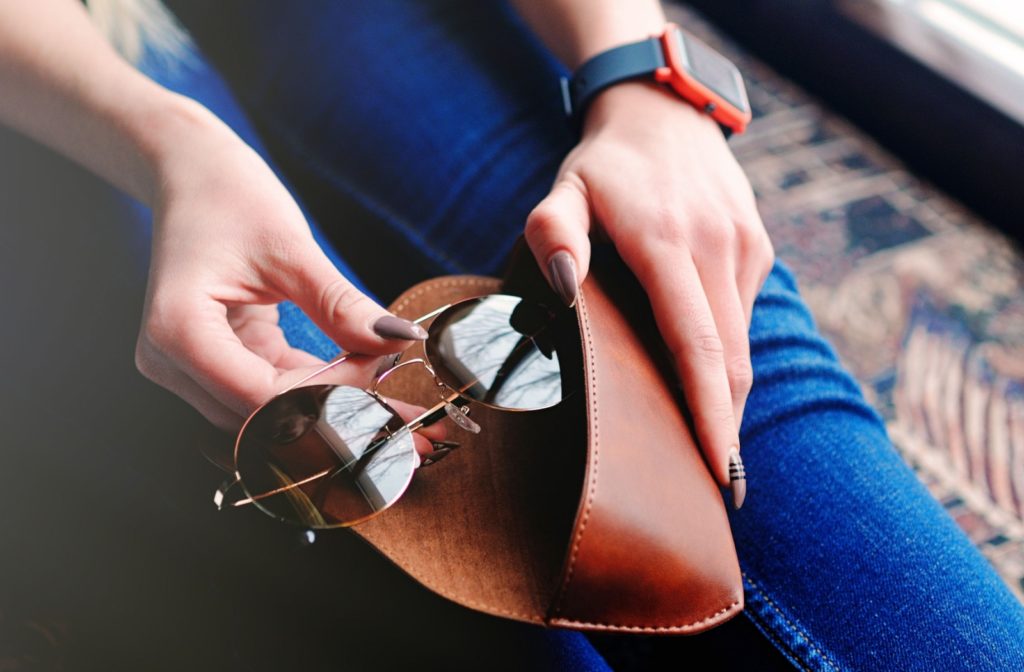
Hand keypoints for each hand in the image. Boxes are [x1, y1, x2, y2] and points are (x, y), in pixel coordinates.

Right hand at [134, 101, 427, 431]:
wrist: (188, 170)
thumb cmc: (226, 195)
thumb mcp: (291, 249)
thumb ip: (341, 305)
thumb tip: (398, 341)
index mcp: (179, 331)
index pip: (264, 398)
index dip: (330, 396)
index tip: (385, 370)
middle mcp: (172, 361)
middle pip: (262, 417)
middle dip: (332, 411)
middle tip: (398, 398)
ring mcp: (186, 365)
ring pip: (266, 413)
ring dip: (326, 404)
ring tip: (386, 388)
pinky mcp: (211, 359)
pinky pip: (267, 389)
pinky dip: (313, 384)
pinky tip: (357, 372)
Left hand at [525, 82, 773, 500]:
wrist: (665, 113)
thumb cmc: (603, 166)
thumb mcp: (564, 189)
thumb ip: (553, 233)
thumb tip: (562, 284)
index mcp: (669, 242)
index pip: (697, 345)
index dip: (710, 414)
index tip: (719, 471)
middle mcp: (718, 247)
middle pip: (730, 361)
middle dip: (726, 429)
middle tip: (715, 490)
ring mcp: (746, 248)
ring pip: (743, 346)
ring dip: (728, 400)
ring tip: (711, 452)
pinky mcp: (759, 249)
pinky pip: (745, 318)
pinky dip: (728, 361)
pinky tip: (708, 388)